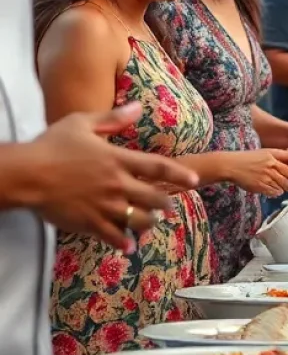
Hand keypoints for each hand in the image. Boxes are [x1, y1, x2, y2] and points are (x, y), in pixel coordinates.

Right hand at [19, 103, 198, 250]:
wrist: (26, 174)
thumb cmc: (53, 145)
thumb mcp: (83, 123)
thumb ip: (113, 117)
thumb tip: (138, 106)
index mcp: (118, 160)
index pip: (158, 167)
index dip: (179, 174)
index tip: (195, 180)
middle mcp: (116, 184)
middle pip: (153, 197)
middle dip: (166, 204)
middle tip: (172, 207)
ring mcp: (103, 206)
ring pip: (137, 220)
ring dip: (148, 223)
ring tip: (153, 224)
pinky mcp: (87, 222)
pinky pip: (111, 236)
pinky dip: (123, 243)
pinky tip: (129, 247)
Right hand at [226, 148, 287, 195]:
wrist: (233, 166)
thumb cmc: (248, 158)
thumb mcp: (264, 152)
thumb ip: (278, 154)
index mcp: (272, 157)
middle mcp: (270, 166)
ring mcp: (265, 177)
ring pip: (281, 184)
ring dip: (284, 188)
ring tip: (285, 189)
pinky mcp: (260, 186)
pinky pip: (272, 191)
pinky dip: (276, 193)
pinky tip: (277, 193)